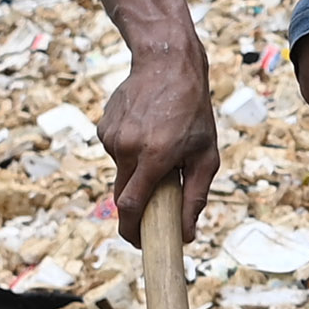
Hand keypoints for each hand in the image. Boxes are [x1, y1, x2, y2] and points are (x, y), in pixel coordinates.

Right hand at [102, 52, 218, 228]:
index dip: (132, 231)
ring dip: (138, 172)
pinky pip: (116, 153)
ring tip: (159, 146)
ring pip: (121, 173)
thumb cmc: (192, 111)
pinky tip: (145, 132)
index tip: (139, 243)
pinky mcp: (102, 128)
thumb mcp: (205, 155)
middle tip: (155, 204)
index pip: (131, 207)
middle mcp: (127, 148)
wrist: (165, 64)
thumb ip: (195, 197)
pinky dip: (130, 153)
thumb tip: (187, 235)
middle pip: (122, 195)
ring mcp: (110, 137)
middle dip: (136, 207)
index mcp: (153, 156)